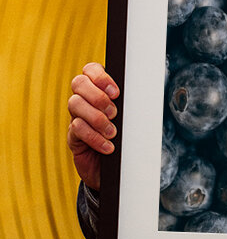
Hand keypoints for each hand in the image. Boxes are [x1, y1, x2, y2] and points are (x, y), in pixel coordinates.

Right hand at [67, 63, 119, 189]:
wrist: (116, 168)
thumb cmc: (126, 137)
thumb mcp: (130, 118)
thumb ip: (129, 104)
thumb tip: (141, 93)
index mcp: (98, 89)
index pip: (90, 69)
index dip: (100, 76)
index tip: (116, 92)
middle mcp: (84, 99)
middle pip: (78, 83)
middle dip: (98, 96)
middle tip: (114, 113)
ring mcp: (76, 116)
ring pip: (75, 104)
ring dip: (96, 118)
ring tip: (112, 132)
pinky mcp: (73, 136)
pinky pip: (77, 129)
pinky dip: (94, 137)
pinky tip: (108, 146)